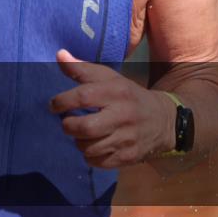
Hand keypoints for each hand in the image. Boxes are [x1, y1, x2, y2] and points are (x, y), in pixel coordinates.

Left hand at [49, 48, 174, 168]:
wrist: (163, 120)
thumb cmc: (128, 95)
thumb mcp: (109, 77)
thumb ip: (82, 68)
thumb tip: (59, 54)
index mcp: (117, 92)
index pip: (83, 96)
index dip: (62, 102)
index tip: (54, 105)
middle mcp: (123, 116)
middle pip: (86, 128)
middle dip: (69, 126)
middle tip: (67, 122)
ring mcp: (127, 139)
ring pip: (90, 148)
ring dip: (78, 142)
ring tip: (81, 133)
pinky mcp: (129, 157)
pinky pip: (98, 162)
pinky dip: (89, 156)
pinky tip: (93, 145)